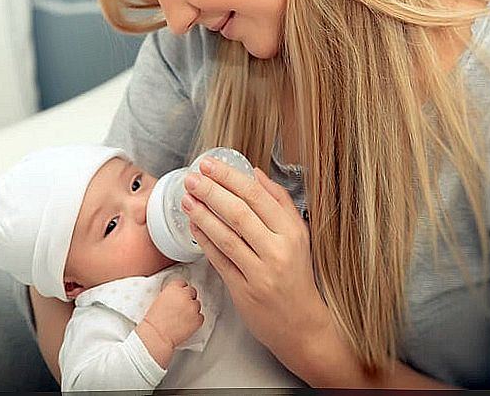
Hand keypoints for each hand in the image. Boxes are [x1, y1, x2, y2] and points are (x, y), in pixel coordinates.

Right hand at [136, 278, 203, 367]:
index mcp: (174, 287)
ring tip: (182, 317)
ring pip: (197, 305)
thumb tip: (177, 296)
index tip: (179, 296)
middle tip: (181, 307)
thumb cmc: (154, 320)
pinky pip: (200, 317)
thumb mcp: (159, 298)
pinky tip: (186, 323)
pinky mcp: (198, 319)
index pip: (183, 283)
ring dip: (192, 309)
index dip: (181, 291)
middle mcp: (185, 295)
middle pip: (192, 292)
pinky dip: (195, 320)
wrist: (157, 334)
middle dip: (188, 298)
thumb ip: (171, 294)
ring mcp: (193, 307)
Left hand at [181, 159, 329, 359]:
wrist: (302, 324)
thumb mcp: (298, 235)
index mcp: (293, 232)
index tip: (210, 165)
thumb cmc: (297, 275)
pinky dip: (204, 241)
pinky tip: (193, 226)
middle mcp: (278, 251)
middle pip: (239, 213)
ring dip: (202, 214)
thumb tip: (255, 173)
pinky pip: (219, 260)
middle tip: (192, 177)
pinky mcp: (244, 291)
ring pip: (226, 236)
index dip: (230, 177)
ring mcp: (260, 272)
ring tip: (186, 198)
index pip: (257, 196)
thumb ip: (279, 202)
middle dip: (211, 191)